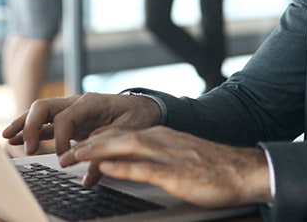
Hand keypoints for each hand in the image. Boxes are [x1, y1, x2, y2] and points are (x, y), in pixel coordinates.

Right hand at [2, 93, 160, 156]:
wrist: (143, 106)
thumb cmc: (137, 117)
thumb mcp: (128, 134)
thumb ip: (107, 151)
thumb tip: (88, 178)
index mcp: (90, 102)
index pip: (65, 117)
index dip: (59, 139)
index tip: (62, 159)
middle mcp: (76, 102)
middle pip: (45, 106)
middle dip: (31, 126)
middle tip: (27, 149)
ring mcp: (70, 108)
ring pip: (40, 111)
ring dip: (24, 124)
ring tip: (7, 137)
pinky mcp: (68, 118)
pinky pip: (44, 122)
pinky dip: (30, 129)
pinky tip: (16, 139)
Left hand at [60, 126, 272, 208]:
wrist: (244, 171)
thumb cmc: (212, 168)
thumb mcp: (177, 159)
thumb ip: (152, 159)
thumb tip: (125, 165)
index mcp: (159, 137)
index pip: (119, 134)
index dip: (93, 140)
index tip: (72, 147)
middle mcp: (160, 140)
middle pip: (115, 137)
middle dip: (86, 144)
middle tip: (62, 153)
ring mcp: (167, 154)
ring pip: (125, 147)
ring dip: (96, 151)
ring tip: (74, 157)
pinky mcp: (175, 172)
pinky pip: (144, 167)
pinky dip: (122, 166)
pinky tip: (105, 168)